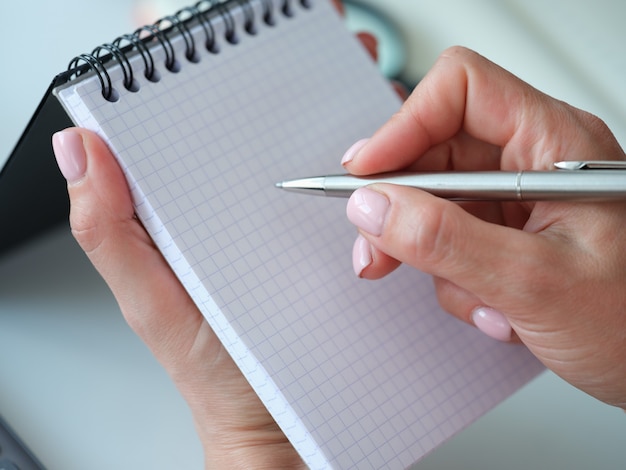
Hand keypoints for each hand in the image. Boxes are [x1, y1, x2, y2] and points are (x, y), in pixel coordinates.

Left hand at [49, 3, 380, 466]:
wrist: (281, 427)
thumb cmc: (219, 372)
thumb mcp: (154, 305)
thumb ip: (110, 235)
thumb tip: (77, 151)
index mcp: (186, 210)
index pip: (180, 120)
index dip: (192, 64)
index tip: (218, 27)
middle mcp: (234, 208)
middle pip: (248, 121)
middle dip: (277, 69)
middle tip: (305, 36)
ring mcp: (283, 223)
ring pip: (302, 145)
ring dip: (324, 103)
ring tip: (350, 73)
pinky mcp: (325, 242)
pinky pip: (343, 186)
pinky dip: (362, 154)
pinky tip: (375, 139)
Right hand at [343, 46, 625, 408]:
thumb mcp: (535, 283)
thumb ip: (445, 242)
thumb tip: (372, 208)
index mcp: (554, 143)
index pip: (460, 92)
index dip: (403, 125)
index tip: (364, 175)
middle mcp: (533, 161)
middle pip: (435, 151)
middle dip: (400, 207)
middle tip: (374, 251)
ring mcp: (518, 202)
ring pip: (435, 204)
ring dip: (433, 259)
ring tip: (477, 302)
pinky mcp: (508, 236)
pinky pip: (450, 242)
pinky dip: (456, 282)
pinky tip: (496, 312)